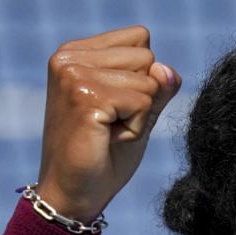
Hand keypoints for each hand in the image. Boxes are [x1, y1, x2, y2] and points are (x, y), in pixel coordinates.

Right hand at [34, 24, 180, 222]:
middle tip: (109, 124)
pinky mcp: (85, 97)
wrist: (72, 195)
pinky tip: (106, 140)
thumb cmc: (102, 155)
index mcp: (76, 52)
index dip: (141, 79)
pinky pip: (142, 103)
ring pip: (148, 80)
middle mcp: (69, 57)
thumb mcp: (137, 112)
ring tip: (107, 132)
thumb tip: (166, 70)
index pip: (140, 39)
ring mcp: (74, 74)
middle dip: (141, 97)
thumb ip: (157, 86)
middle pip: (147, 57)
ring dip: (138, 115)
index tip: (111, 107)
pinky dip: (135, 129)